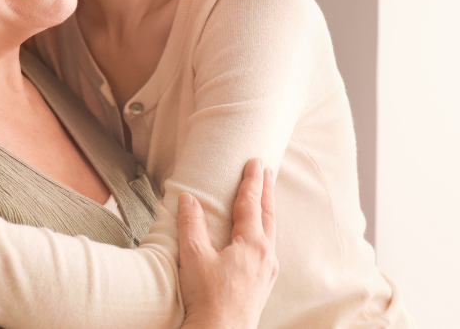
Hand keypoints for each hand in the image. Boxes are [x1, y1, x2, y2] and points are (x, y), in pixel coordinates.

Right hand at [176, 158, 277, 328]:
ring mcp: (267, 271)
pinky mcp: (262, 284)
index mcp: (252, 244)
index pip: (251, 204)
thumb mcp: (194, 256)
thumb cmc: (208, 298)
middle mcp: (265, 255)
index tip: (254, 161)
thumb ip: (191, 225)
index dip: (251, 181)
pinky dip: (265, 231)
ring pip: (270, 232)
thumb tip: (188, 199)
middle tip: (266, 170)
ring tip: (265, 198)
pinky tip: (259, 237)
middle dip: (266, 191)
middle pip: (268, 215)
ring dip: (267, 211)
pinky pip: (268, 248)